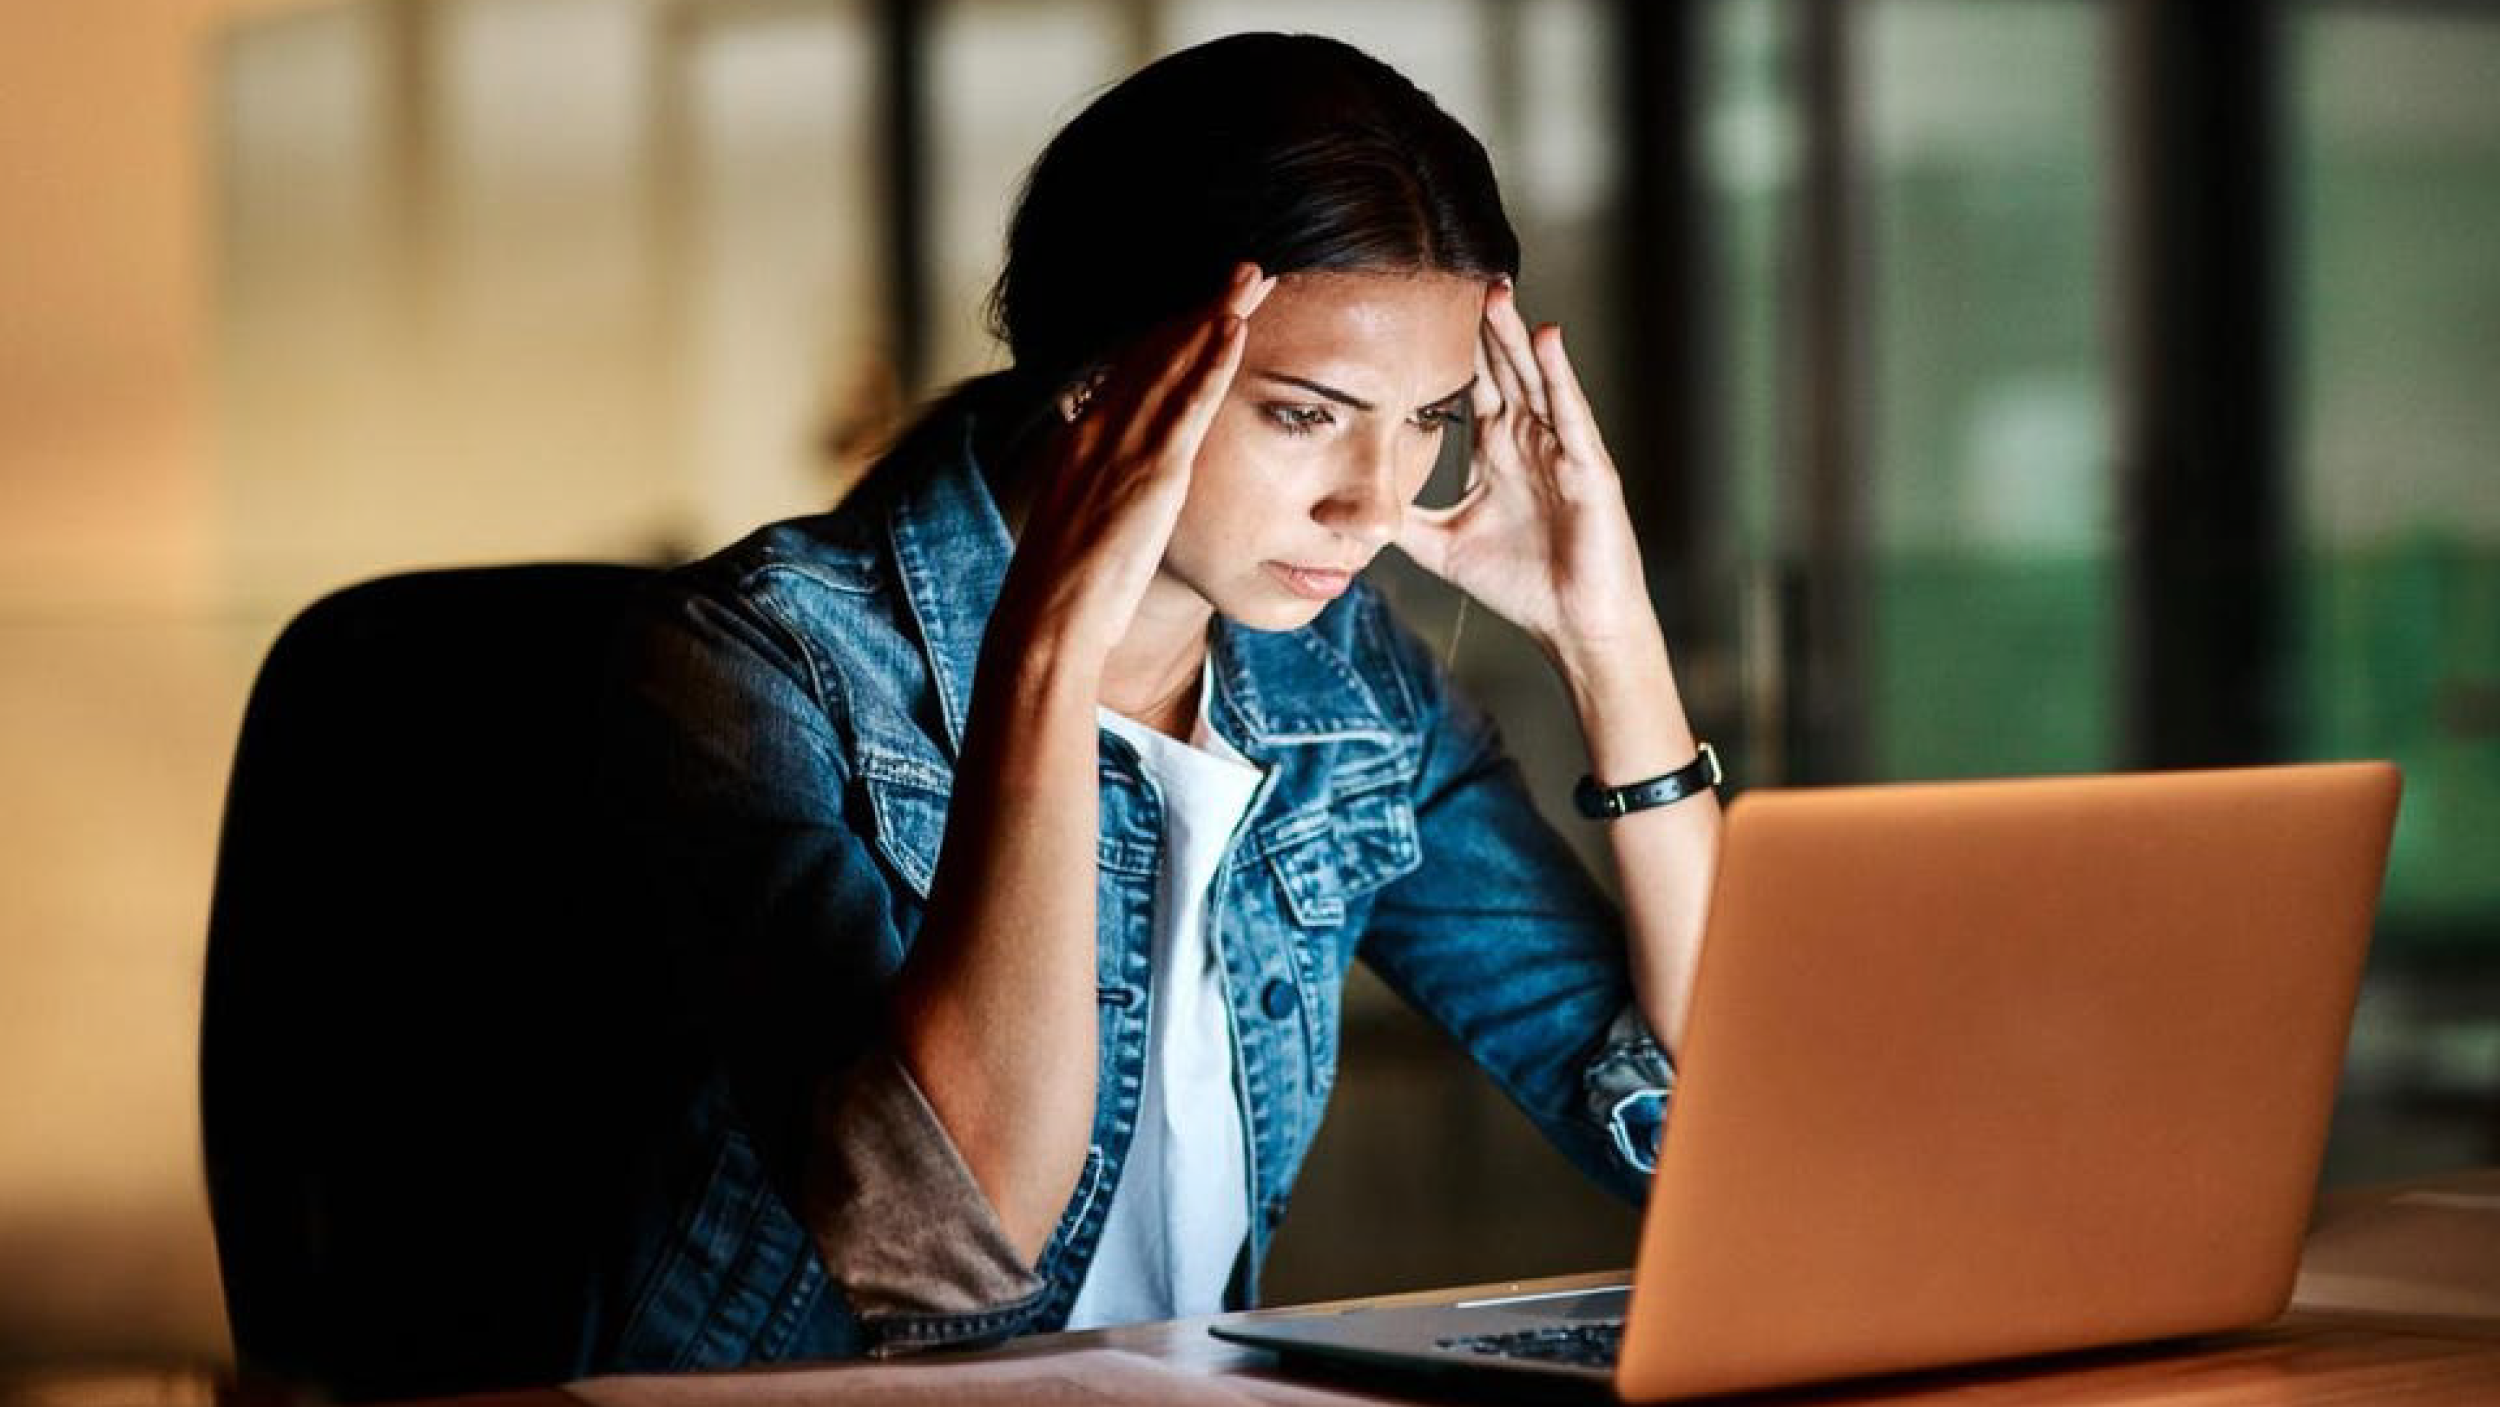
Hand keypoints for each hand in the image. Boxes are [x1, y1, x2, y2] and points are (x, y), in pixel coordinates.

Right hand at [992, 263, 1277, 666]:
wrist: (1044, 618)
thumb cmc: (1064, 589)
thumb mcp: (1081, 524)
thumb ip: (1100, 493)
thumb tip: (1118, 491)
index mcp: (1082, 441)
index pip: (1132, 370)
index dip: (1174, 333)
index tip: (1207, 305)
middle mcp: (1098, 431)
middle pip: (1157, 352)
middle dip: (1202, 307)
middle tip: (1244, 271)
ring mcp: (1121, 449)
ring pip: (1174, 365)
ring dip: (1216, 315)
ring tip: (1252, 278)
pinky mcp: (1149, 474)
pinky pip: (1185, 407)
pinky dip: (1210, 363)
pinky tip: (1234, 329)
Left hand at [1394, 280, 1661, 671]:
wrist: (1573, 626)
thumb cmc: (1521, 584)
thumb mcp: (1442, 546)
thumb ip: (1402, 520)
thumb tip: (1346, 508)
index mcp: (1498, 453)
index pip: (1471, 388)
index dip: (1450, 352)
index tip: (1419, 311)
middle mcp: (1530, 442)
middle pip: (1501, 371)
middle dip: (1482, 327)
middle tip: (1458, 276)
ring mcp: (1562, 451)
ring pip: (1534, 381)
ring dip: (1515, 337)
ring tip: (1497, 292)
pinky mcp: (1590, 469)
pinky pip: (1571, 414)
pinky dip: (1558, 376)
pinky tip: (1545, 339)